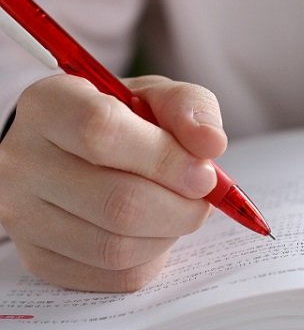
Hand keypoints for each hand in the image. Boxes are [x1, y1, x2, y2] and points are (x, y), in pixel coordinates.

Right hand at [0, 74, 226, 291]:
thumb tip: (211, 144)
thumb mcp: (154, 96)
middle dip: (181, 206)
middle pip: (118, 202)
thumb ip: (187, 107)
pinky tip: (153, 232)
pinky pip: (113, 277)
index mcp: (49, 106)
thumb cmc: (120, 120)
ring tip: (177, 210)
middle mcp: (23, 162)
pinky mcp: (40, 259)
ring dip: (169, 233)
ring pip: (116, 248)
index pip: (101, 132)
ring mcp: (24, 217)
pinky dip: (151, 258)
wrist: (72, 151)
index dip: (166, 158)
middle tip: (201, 197)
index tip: (204, 172)